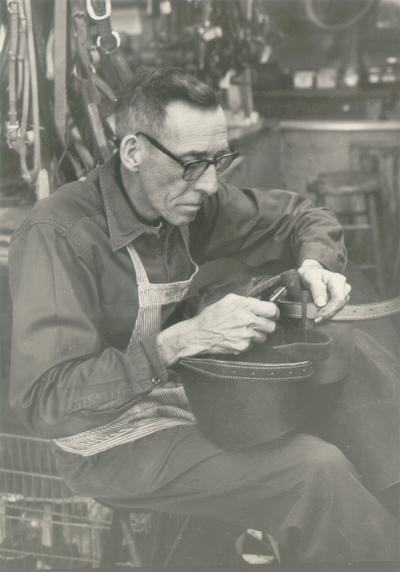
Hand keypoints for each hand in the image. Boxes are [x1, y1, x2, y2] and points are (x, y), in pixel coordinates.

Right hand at [157, 293, 278, 364]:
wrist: (199, 334)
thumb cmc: (211, 316)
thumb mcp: (228, 300)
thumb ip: (246, 301)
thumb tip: (259, 303)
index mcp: (245, 306)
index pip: (272, 310)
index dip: (273, 312)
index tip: (270, 313)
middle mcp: (248, 321)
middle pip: (272, 326)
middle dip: (267, 324)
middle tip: (259, 323)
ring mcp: (246, 335)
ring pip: (263, 337)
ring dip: (258, 334)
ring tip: (246, 330)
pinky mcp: (243, 347)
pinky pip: (252, 345)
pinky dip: (248, 342)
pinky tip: (238, 337)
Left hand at [298, 260, 350, 322]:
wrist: (311, 273)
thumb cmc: (311, 274)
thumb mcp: (310, 277)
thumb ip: (317, 289)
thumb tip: (321, 304)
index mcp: (338, 280)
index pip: (338, 299)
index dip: (329, 310)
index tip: (318, 318)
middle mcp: (344, 287)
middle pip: (340, 305)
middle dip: (328, 314)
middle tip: (316, 320)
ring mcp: (344, 294)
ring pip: (340, 308)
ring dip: (328, 314)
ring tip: (317, 316)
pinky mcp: (340, 300)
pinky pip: (337, 309)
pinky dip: (329, 313)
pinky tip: (321, 315)